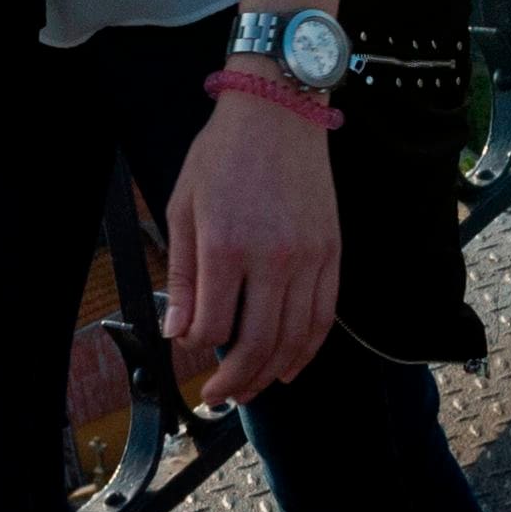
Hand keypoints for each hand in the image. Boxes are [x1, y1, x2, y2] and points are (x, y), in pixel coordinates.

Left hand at [163, 74, 339, 404]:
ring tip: (250, 392)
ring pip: (294, 339)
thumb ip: (183, 274)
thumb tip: (178, 333)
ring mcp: (308, 259)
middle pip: (257, 344)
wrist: (279, 113)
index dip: (195, 348)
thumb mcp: (184, 206)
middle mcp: (272, 259)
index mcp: (227, 246)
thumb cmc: (223, 156)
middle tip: (218, 398)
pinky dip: (308, 350)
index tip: (186, 350)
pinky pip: (323, 317)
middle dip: (235, 381)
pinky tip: (290, 367)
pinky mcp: (332, 254)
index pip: (212, 326)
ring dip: (271, 374)